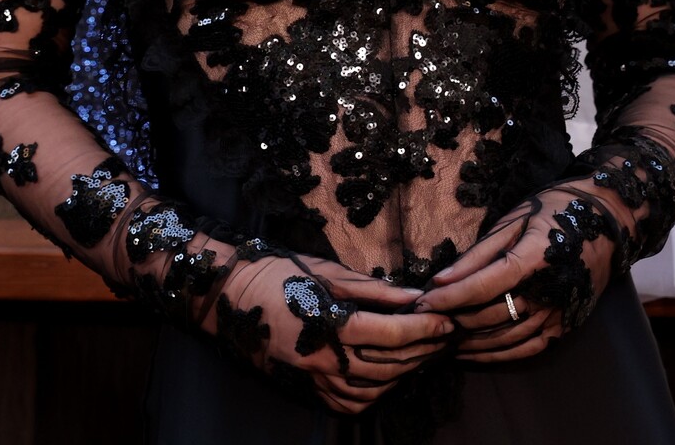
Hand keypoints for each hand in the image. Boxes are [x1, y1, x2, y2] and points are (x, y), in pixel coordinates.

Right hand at [214, 246, 455, 414]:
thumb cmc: (278, 274)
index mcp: (331, 324)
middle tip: (446, 337)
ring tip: (421, 354)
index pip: (392, 334)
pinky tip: (387, 375)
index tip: (448, 321)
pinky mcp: (305, 389)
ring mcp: (314, 379)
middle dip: (423, 351)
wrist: (226, 297)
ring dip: (404, 374)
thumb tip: (416, 296)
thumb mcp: (327, 273)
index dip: (426, 329)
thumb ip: (374, 290)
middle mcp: (324, 359)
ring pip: (374, 389)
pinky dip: (375, 392)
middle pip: (389, 365)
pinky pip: (349, 402)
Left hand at [417, 181, 628, 362]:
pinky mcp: (565, 325)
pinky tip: (473, 352)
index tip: (423, 301)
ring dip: (471, 340)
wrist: (608, 222)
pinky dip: (498, 354)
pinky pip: (527, 347)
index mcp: (536, 257)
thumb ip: (478, 253)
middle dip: (454, 318)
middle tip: (424, 320)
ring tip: (441, 337)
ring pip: (507, 336)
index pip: (485, 284)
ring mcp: (560, 312)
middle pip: (493, 314)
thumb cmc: (553, 212)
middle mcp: (550, 291)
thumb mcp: (514, 220)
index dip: (452, 296)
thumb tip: (441, 278)